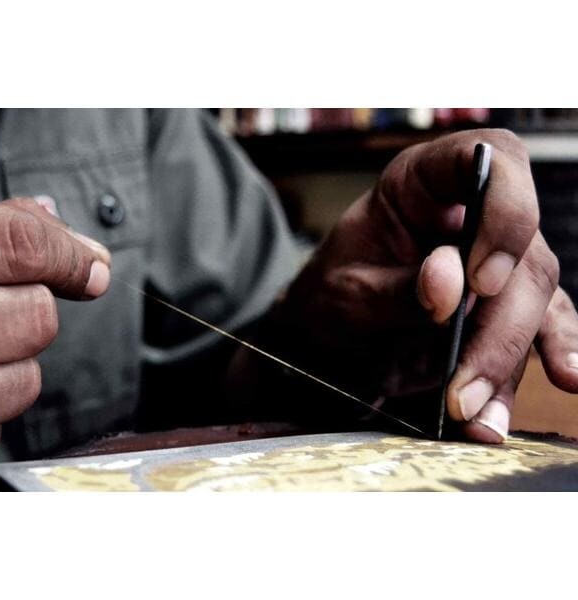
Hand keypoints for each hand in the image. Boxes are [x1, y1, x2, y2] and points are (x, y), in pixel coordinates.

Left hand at [281, 129, 577, 441]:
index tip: (480, 280)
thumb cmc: (326, 298)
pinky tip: (563, 377)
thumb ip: (396, 290)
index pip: (488, 160)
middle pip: (521, 252)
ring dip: (507, 362)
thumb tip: (450, 286)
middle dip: (498, 327)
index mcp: (422, 181)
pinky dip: (537, 360)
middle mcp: (469, 213)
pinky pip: (537, 328)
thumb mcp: (344, 293)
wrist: (322, 339)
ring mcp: (493, 259)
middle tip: (462, 387)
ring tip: (477, 414)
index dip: (504, 211)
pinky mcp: (503, 304)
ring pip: (533, 300)